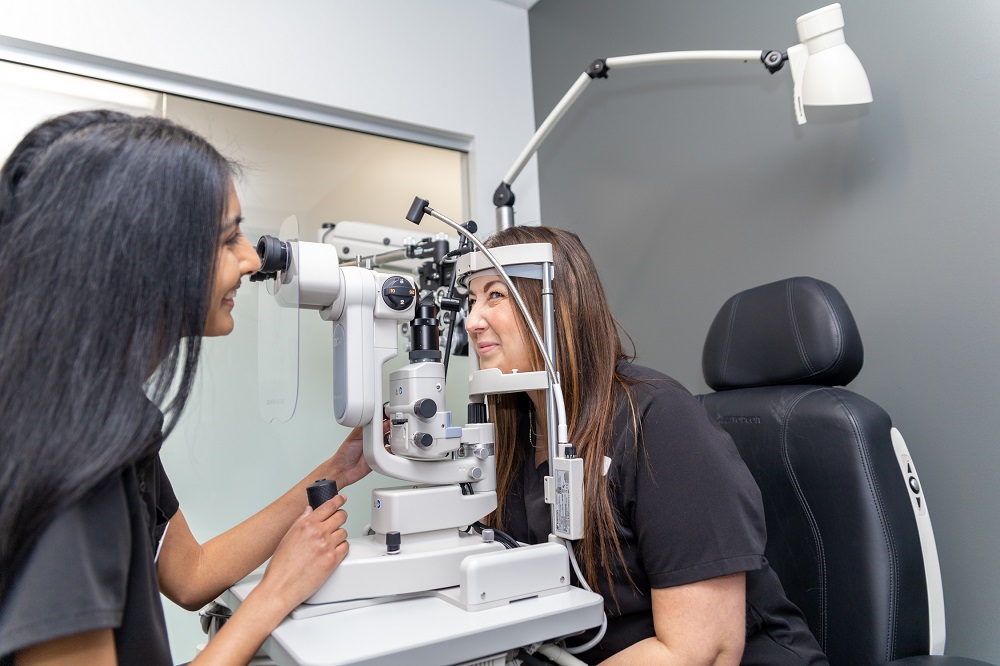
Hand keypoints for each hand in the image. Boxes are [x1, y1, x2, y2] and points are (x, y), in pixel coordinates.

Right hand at [255, 495, 349, 610]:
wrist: (280, 587)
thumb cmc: (280, 566)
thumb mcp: (287, 537)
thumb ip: (301, 521)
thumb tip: (310, 511)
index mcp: (306, 524)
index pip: (329, 505)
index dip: (338, 500)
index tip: (342, 498)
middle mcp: (318, 532)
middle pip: (341, 516)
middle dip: (340, 518)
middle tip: (337, 522)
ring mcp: (327, 546)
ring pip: (344, 532)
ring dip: (339, 536)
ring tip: (328, 543)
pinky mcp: (333, 560)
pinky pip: (346, 547)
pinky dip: (341, 548)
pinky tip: (332, 552)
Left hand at [329, 421, 387, 487]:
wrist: (344, 470)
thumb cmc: (345, 453)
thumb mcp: (354, 435)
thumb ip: (365, 426)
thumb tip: (374, 416)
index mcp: (367, 430)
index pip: (379, 421)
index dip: (385, 418)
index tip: (390, 417)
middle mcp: (373, 438)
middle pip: (387, 430)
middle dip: (392, 427)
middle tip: (393, 427)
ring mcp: (377, 448)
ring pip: (391, 440)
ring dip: (394, 439)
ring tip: (393, 438)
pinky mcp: (380, 457)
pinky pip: (390, 452)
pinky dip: (393, 450)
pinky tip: (392, 449)